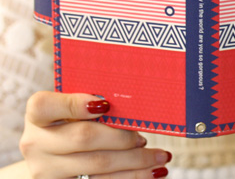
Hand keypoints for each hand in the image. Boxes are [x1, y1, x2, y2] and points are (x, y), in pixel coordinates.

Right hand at [20, 91, 171, 178]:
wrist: (50, 155)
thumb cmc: (71, 120)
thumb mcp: (72, 107)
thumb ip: (90, 100)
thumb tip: (131, 101)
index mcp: (38, 114)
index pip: (46, 105)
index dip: (77, 104)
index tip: (106, 105)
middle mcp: (36, 143)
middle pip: (83, 138)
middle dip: (120, 137)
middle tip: (143, 137)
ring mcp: (45, 170)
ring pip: (96, 166)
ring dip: (134, 162)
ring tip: (159, 156)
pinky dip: (130, 177)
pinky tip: (152, 172)